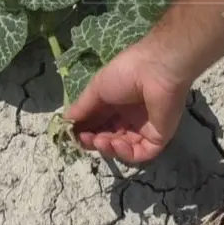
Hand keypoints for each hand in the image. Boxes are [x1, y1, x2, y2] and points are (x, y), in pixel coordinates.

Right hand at [64, 40, 189, 163]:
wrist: (154, 71)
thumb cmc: (124, 74)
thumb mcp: (97, 88)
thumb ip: (83, 107)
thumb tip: (65, 120)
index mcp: (115, 102)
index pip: (98, 122)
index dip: (85, 130)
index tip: (73, 133)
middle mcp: (129, 116)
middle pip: (109, 136)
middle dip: (94, 140)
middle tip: (85, 139)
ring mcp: (144, 128)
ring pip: (123, 148)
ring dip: (108, 147)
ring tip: (101, 140)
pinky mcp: (157, 137)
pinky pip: (140, 153)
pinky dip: (126, 153)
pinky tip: (117, 143)